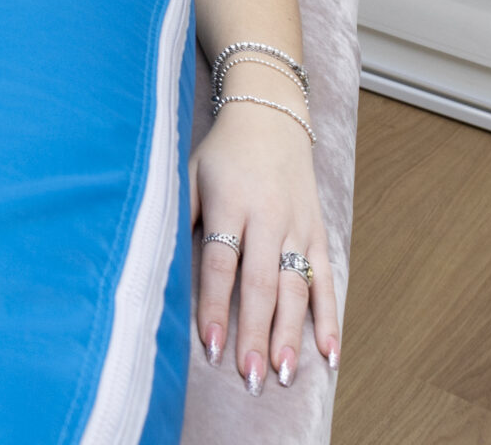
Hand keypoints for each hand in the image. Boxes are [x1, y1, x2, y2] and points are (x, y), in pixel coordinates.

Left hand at [191, 94, 339, 392]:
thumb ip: (181, 214)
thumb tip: (160, 262)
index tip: (210, 344)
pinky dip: (330, 319)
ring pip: (296, 288)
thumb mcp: (191, 172)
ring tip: (280, 373)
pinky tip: (328, 354)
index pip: (220, 263)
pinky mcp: (319, 232)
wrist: (270, 114)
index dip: (213, 305)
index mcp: (230, 204)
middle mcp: (268, 218)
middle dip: (254, 333)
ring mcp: (298, 228)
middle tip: (248, 376)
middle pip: (261, 284)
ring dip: (289, 335)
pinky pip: (327, 280)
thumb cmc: (222, 151)